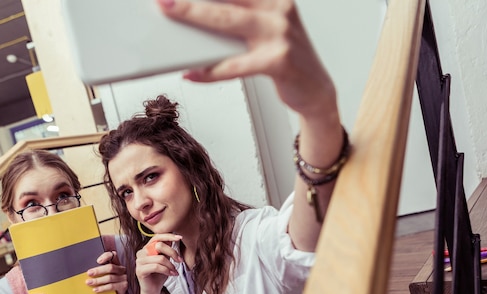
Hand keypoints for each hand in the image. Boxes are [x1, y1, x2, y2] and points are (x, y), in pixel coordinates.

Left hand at [87, 250, 128, 293]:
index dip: (106, 256)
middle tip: (89, 273)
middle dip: (98, 270)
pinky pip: (111, 286)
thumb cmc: (109, 284)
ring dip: (98, 280)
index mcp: (116, 263)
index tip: (98, 261)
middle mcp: (121, 269)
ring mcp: (123, 278)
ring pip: (110, 278)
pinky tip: (95, 290)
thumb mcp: (104, 276)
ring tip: (89, 283)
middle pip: (110, 267)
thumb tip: (88, 271)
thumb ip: (99, 271)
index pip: (113, 255)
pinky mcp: (123, 286)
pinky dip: (102, 288)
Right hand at [136, 234, 182, 293]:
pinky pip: (156, 267)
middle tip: (180, 260)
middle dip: (172, 252)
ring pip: (159, 258)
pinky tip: (171, 274)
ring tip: (175, 270)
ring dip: (170, 265)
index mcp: (147, 248)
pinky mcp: (139, 270)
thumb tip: (174, 238)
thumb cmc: (159, 275)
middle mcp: (141, 252)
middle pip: (159, 245)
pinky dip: (166, 270)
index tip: (180, 238)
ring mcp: (139, 261)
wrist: (153, 291)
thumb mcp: (165, 260)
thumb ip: (166, 250)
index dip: (168, 236)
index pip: (157, 237)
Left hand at [156, 0, 336, 118]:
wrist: (316, 90)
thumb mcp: (265, 29)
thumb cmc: (284, 58)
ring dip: (194, 17)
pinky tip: (193, 73)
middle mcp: (278, 9)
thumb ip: (239, 17)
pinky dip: (211, 71)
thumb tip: (198, 14)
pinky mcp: (278, 61)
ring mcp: (280, 34)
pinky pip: (235, 65)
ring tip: (171, 16)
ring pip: (228, 22)